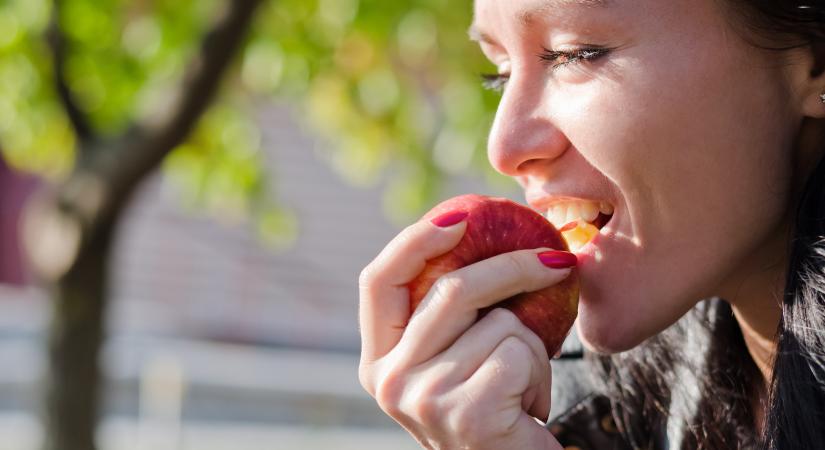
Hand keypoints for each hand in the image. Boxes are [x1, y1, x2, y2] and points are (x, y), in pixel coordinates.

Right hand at [358, 214, 569, 449]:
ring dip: (531, 348)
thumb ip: (444, 317)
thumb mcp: (452, 363)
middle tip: (556, 261)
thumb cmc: (491, 414)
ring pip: (499, 323)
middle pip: (450, 289)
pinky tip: (529, 409)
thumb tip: (476, 235)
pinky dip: (541, 375)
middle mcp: (387, 380)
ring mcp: (423, 398)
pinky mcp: (467, 415)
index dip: (414, 241)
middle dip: (513, 267)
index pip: (378, 282)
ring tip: (522, 386)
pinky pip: (521, 354)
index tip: (460, 217)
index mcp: (377, 361)